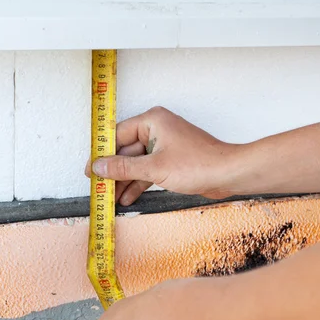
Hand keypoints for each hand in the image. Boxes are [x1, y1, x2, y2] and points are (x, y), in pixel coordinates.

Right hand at [85, 106, 235, 204]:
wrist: (228, 175)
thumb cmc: (199, 164)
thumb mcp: (154, 168)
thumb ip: (124, 168)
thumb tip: (99, 166)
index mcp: (152, 121)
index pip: (117, 135)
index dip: (101, 154)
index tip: (90, 170)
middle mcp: (156, 130)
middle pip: (125, 151)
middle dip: (113, 172)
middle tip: (98, 187)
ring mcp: (164, 145)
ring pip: (136, 164)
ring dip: (124, 181)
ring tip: (110, 198)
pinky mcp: (170, 160)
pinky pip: (147, 171)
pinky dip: (138, 184)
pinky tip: (127, 198)